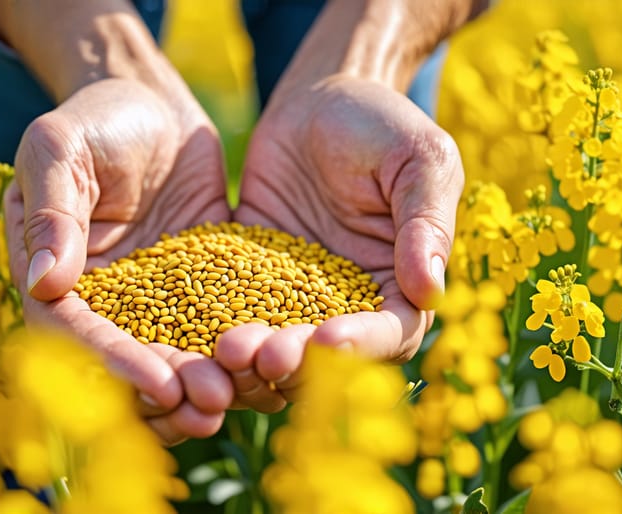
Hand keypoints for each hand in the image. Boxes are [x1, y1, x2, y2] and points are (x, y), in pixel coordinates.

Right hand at [5, 78, 233, 444]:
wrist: (152, 105)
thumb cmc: (95, 119)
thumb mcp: (61, 149)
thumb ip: (52, 213)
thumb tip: (43, 284)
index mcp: (56, 277)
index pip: (76, 334)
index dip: (113, 363)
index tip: (160, 383)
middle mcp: (103, 301)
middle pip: (126, 363)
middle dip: (165, 391)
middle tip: (210, 407)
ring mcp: (153, 300)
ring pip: (171, 358)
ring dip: (200, 385)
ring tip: (237, 400)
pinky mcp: (200, 289)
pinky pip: (214, 329)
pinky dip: (235, 355)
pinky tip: (268, 371)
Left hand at [216, 75, 463, 411]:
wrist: (319, 99)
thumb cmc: (383, 124)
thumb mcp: (419, 159)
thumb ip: (425, 221)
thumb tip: (430, 291)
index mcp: (399, 285)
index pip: (390, 333)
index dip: (361, 345)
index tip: (327, 341)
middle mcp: (347, 304)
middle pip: (324, 355)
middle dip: (295, 363)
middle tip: (261, 357)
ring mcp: (293, 295)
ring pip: (273, 344)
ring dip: (251, 358)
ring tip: (224, 350)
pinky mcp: (247, 277)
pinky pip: (230, 309)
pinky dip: (213, 327)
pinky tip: (191, 331)